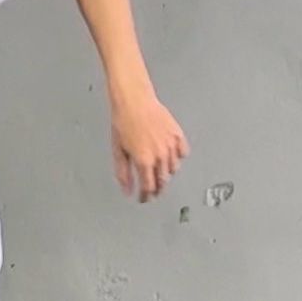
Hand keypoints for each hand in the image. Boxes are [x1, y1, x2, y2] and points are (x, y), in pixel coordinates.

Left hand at [110, 86, 188, 202]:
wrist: (134, 101)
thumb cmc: (123, 122)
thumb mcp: (119, 151)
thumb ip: (123, 174)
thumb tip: (127, 190)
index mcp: (144, 161)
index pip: (148, 187)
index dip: (146, 196)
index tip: (144, 199)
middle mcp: (159, 155)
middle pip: (163, 181)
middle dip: (157, 189)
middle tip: (152, 191)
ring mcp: (170, 145)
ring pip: (174, 169)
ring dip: (166, 174)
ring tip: (159, 174)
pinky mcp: (177, 135)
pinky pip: (183, 152)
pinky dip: (178, 158)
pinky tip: (172, 158)